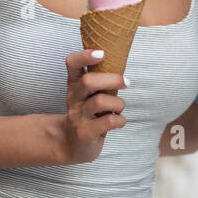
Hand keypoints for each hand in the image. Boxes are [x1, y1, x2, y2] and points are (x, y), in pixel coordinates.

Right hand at [62, 48, 126, 163]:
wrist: (73, 144)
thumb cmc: (89, 113)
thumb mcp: (89, 94)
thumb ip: (100, 79)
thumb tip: (121, 60)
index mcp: (74, 84)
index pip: (72, 63)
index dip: (85, 56)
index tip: (102, 53)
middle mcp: (73, 98)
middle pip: (88, 81)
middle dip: (112, 79)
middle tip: (126, 83)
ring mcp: (78, 116)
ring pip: (100, 102)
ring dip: (118, 103)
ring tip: (119, 108)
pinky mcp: (85, 133)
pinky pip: (108, 122)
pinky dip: (120, 120)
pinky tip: (118, 121)